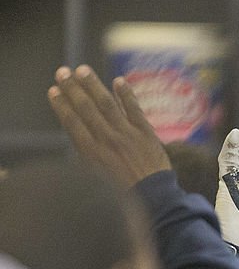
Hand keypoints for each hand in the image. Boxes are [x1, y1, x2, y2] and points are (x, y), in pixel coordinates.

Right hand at [47, 65, 170, 187]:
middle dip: (72, 88)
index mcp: (91, 153)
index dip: (61, 104)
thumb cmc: (123, 192)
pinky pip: (134, 109)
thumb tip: (78, 133)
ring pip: (107, 104)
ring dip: (93, 85)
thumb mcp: (96, 177)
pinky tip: (119, 80)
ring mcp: (127, 135)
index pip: (72, 122)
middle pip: (86, 108)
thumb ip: (87, 154)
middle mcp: (107, 140)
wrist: (154, 198)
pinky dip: (126, 94)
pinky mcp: (146, 133)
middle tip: (62, 72)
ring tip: (82, 70)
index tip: (53, 91)